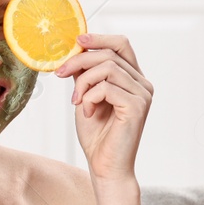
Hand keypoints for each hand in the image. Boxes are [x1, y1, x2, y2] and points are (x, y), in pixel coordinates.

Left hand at [54, 34, 153, 181]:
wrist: (105, 167)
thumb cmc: (98, 136)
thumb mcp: (86, 97)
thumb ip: (86, 75)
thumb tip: (76, 51)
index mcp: (133, 79)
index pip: (122, 45)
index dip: (99, 38)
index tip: (76, 41)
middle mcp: (142, 84)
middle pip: (110, 53)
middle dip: (80, 60)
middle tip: (61, 73)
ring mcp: (142, 95)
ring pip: (107, 68)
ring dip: (83, 82)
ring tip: (77, 101)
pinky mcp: (136, 107)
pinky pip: (106, 87)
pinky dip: (89, 97)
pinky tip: (87, 112)